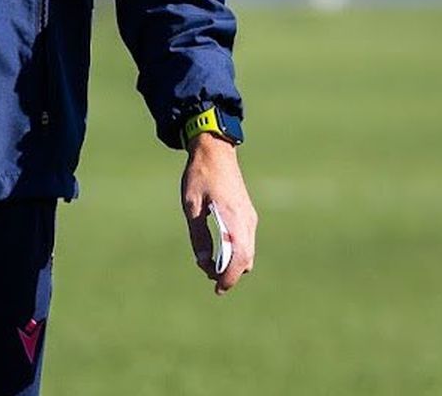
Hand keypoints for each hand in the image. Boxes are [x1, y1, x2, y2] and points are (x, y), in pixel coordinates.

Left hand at [181, 133, 257, 293]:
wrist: (215, 152)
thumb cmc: (200, 176)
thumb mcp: (192, 206)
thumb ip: (198, 234)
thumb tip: (202, 261)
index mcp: (234, 218)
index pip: (239, 257)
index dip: (229, 276)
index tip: (217, 288)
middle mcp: (247, 221)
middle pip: (246, 259)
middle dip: (231, 274)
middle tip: (212, 282)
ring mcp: (249, 218)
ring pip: (248, 252)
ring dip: (233, 264)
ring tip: (210, 268)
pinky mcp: (247, 215)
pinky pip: (246, 241)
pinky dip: (236, 253)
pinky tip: (219, 253)